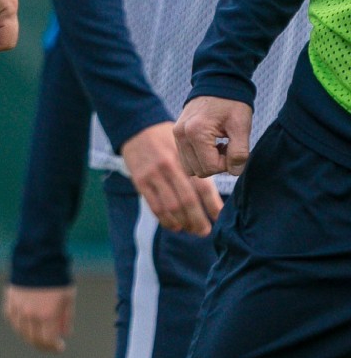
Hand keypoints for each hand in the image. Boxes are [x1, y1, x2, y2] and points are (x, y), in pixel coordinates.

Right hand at [3, 283, 74, 352]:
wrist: (39, 258)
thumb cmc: (57, 277)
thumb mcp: (68, 297)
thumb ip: (66, 318)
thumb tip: (64, 334)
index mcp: (47, 314)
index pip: (48, 340)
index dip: (54, 347)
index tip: (59, 347)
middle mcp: (31, 314)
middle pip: (33, 339)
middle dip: (43, 345)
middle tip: (49, 345)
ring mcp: (18, 307)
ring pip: (21, 331)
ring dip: (29, 336)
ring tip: (37, 335)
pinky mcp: (10, 299)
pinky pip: (11, 318)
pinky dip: (18, 324)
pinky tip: (25, 324)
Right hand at [120, 121, 222, 235]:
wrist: (137, 127)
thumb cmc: (167, 137)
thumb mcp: (185, 143)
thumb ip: (197, 164)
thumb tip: (212, 192)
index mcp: (185, 157)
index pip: (203, 186)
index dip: (212, 205)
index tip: (219, 217)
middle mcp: (170, 167)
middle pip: (187, 200)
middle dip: (198, 219)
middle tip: (205, 231)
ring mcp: (154, 175)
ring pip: (171, 206)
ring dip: (183, 222)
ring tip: (191, 230)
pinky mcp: (141, 181)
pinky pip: (155, 206)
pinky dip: (166, 219)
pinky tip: (174, 225)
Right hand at [174, 95, 253, 179]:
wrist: (218, 81)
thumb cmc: (232, 103)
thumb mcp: (241, 126)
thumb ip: (240, 152)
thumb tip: (234, 172)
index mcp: (196, 132)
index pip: (210, 167)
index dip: (227, 165)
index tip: (234, 150)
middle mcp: (181, 134)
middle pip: (198, 171)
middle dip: (216, 165)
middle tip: (227, 148)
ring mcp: (176, 134)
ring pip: (190, 167)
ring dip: (206, 163)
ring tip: (218, 146)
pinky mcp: (176, 134)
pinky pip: (185, 158)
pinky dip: (199, 157)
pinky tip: (210, 144)